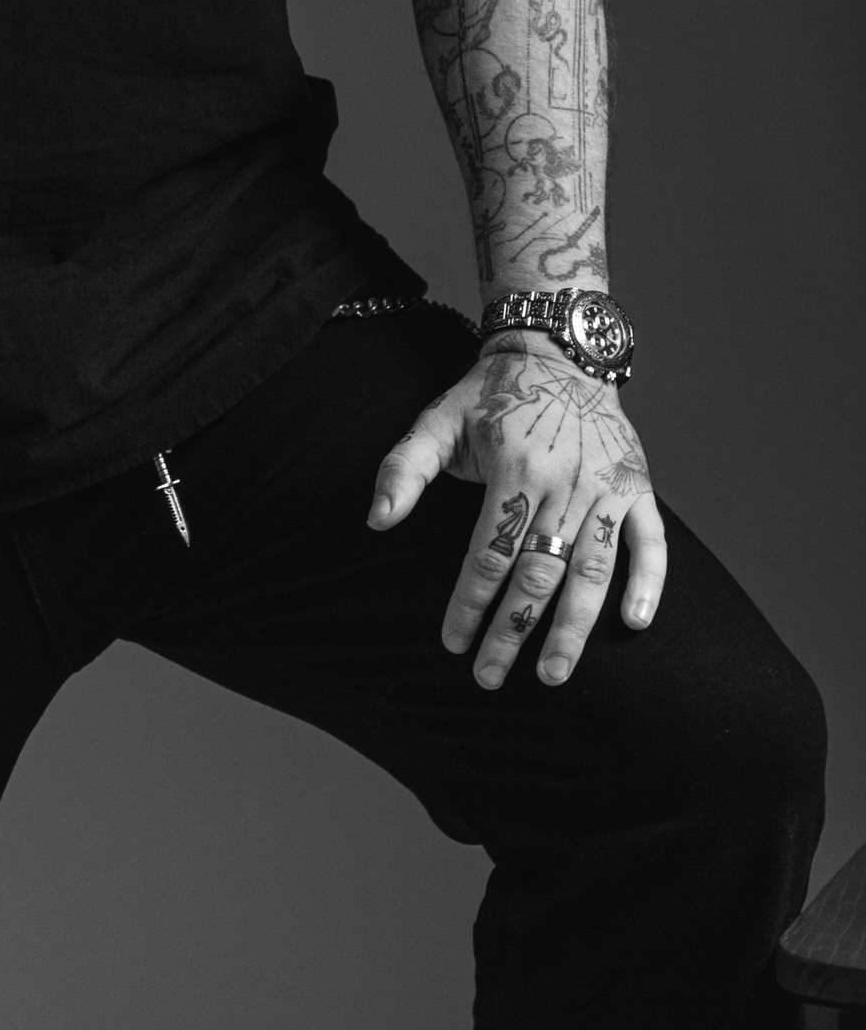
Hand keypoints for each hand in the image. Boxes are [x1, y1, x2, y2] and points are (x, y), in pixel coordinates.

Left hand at [367, 330, 665, 688]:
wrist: (558, 351)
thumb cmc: (492, 394)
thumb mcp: (437, 419)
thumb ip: (404, 468)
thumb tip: (376, 520)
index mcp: (515, 468)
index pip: (490, 552)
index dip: (470, 601)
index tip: (452, 643)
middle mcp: (565, 483)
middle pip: (538, 572)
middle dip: (513, 630)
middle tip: (490, 678)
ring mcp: (607, 488)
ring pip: (592, 569)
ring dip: (574, 626)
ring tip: (554, 674)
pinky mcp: (639, 487)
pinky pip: (652, 542)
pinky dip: (648, 583)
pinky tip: (634, 624)